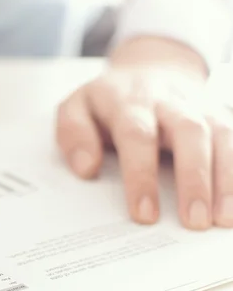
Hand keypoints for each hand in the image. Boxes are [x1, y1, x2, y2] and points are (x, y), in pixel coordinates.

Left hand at [56, 37, 231, 229]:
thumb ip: (73, 134)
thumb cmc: (108, 101)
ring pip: (221, 134)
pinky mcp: (220, 114)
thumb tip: (86, 168)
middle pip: (188, 132)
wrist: (148, 68)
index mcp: (128, 101)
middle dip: (194, 178)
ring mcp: (200, 106)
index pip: (137, 135)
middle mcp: (169, 100)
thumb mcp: (76, 107)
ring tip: (223, 219)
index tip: (144, 213)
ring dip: (226, 178)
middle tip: (193, 221)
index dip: (142, 175)